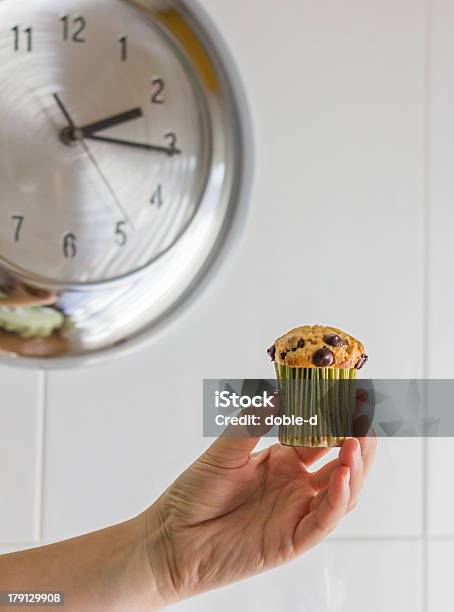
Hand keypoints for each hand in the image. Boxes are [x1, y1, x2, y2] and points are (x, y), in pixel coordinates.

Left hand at [144, 406, 375, 605]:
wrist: (172, 537)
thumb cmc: (195, 493)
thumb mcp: (225, 450)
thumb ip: (252, 423)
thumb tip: (278, 394)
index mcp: (282, 460)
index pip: (321, 435)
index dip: (338, 417)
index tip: (353, 395)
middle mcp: (296, 484)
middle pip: (340, 462)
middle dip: (357, 440)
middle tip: (366, 417)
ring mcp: (297, 511)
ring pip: (342, 491)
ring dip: (354, 467)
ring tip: (358, 441)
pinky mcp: (293, 539)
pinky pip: (324, 520)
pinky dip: (337, 498)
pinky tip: (341, 474)